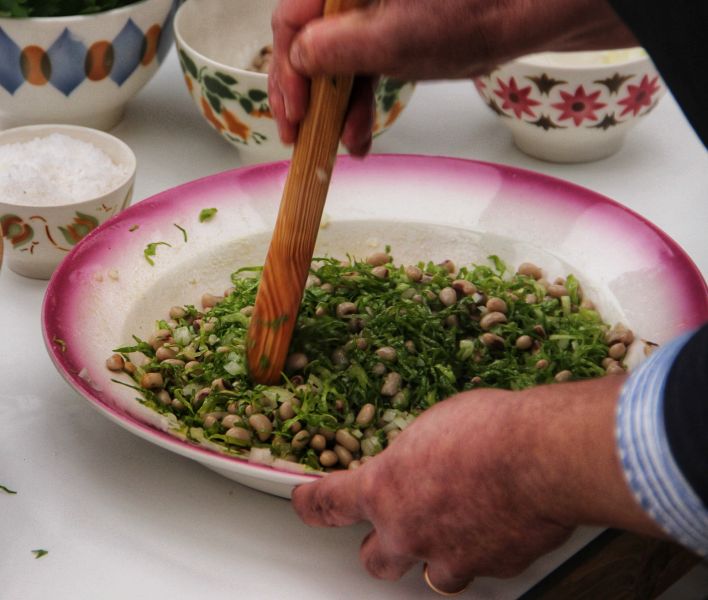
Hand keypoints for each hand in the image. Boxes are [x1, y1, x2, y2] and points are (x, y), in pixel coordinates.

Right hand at [269, 0, 636, 154]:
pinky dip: (356, 103)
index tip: (294, 113)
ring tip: (338, 146)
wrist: (514, 16)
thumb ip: (335, 50)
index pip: (292, 22)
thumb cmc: (464, 20)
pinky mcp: (385, 35)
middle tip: (300, 138)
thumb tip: (297, 58)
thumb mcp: (393, 41)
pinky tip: (357, 135)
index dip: (287, 71)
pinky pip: (357, 70)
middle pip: (307, 45)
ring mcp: (366, 15)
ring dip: (332, 109)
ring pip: (332, 63)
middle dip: (306, 97)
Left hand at [291, 376, 662, 591]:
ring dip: (435, 556)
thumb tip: (422, 461)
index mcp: (385, 488)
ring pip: (431, 576)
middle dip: (380, 549)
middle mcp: (410, 531)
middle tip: (393, 531)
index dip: (311, 505)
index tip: (304, 502)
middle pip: (375, 561)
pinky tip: (496, 525)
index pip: (329, 503)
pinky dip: (482, 551)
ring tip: (451, 533)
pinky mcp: (491, 567)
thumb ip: (415, 456)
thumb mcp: (432, 426)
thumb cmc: (489, 429)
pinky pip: (479, 567)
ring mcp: (450, 556)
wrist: (542, 455)